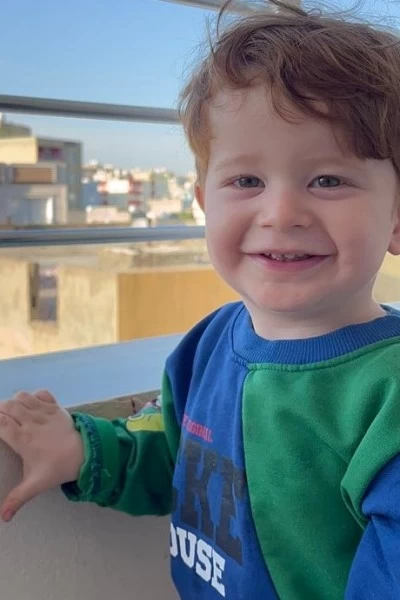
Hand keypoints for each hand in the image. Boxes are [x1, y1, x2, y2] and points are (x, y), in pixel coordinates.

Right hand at [0, 390, 83, 521]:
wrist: (86, 453)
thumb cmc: (58, 467)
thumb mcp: (36, 484)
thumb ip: (17, 498)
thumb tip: (3, 517)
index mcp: (23, 438)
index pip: (0, 422)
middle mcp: (31, 421)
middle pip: (8, 406)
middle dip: (0, 410)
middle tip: (1, 422)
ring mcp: (44, 411)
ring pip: (22, 397)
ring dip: (14, 402)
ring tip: (13, 413)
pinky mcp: (56, 406)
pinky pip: (41, 393)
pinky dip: (33, 396)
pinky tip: (32, 406)